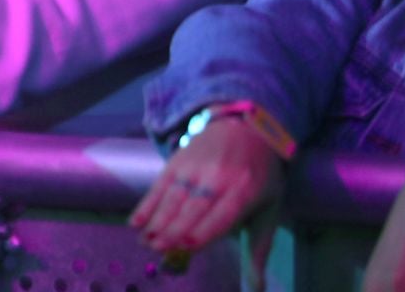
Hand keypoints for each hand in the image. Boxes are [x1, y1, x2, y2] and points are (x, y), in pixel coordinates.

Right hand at [129, 119, 282, 269]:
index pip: (221, 214)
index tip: (185, 247)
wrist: (246, 129)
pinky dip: (146, 205)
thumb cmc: (260, 178)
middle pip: (192, 207)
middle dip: (173, 229)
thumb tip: (258, 289)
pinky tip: (136, 221)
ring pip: (173, 197)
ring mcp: (195, 167)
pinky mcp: (178, 161)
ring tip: (145, 242)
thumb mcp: (269, 210)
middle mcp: (217, 178)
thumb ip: (259, 250)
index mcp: (244, 191)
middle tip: (157, 249)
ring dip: (157, 221)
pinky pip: (160, 185)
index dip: (203, 230)